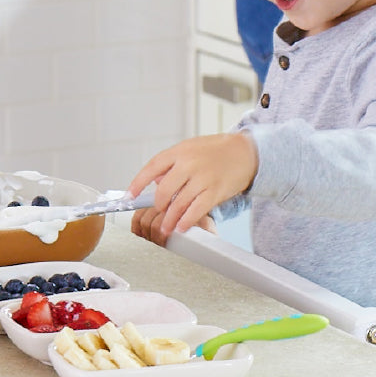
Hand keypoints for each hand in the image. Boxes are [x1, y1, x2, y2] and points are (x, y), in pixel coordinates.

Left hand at [127, 131, 258, 240]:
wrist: (246, 151)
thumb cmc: (217, 150)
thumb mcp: (191, 148)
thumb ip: (173, 163)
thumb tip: (155, 181)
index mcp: (180, 151)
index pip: (152, 167)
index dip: (138, 184)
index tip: (129, 196)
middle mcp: (189, 164)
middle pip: (164, 190)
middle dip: (157, 205)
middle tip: (156, 213)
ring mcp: (203, 178)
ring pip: (178, 204)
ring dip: (169, 220)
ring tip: (166, 228)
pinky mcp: (215, 191)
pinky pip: (196, 210)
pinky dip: (186, 221)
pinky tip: (181, 227)